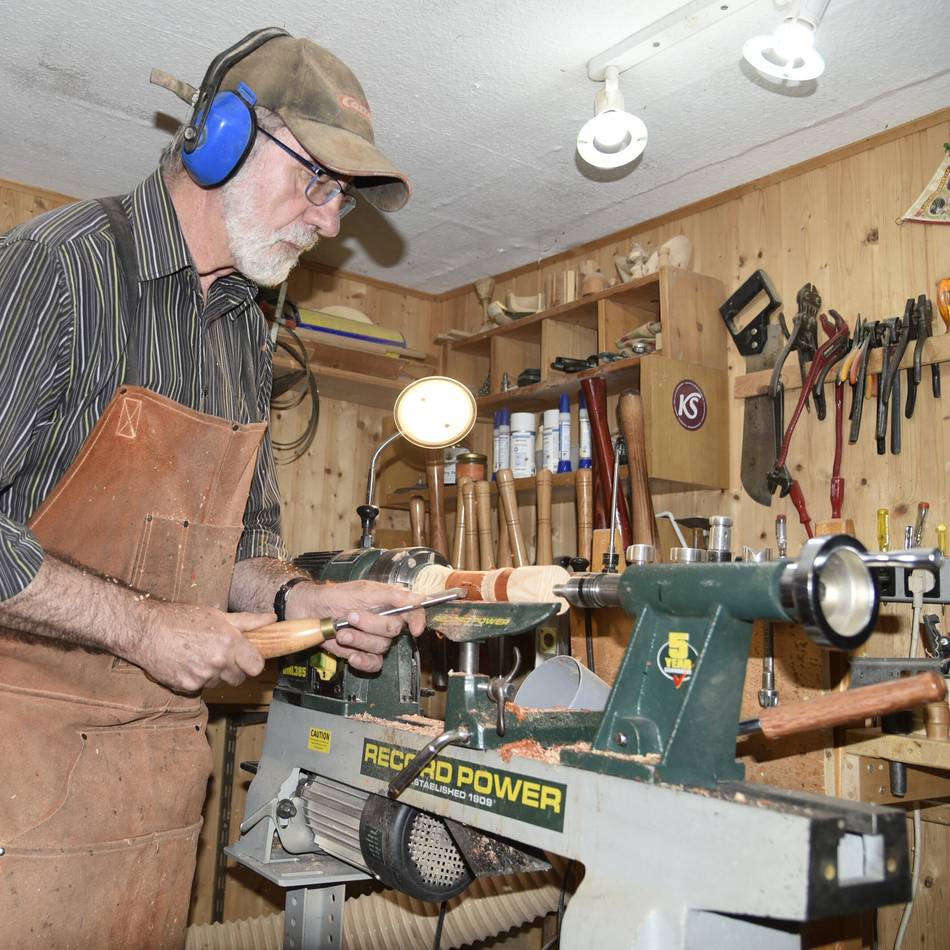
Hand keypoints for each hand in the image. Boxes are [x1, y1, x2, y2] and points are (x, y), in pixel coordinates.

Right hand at [130, 602, 271, 692]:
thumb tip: (271, 619)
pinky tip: (187, 664)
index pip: (256, 666)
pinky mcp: (186, 686)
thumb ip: (248, 621)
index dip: (254, 663)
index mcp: (230, 642)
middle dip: (234, 669)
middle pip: (239, 678)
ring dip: (214, 674)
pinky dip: (196, 679)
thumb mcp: (218, 615)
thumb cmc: (181, 618)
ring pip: (218, 683)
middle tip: (222, 655)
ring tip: (200, 656)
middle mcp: (218, 661)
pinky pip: (200, 688)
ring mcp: (202, 676)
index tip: (248, 658)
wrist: (145, 630)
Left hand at [286, 580, 425, 672]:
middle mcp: (385, 621)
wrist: (310, 611)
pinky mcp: (363, 654)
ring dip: (359, 640)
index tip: (415, 629)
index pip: (414, 611)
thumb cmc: (334, 596)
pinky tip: (352, 656)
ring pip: (381, 647)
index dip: (418, 620)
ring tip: (341, 631)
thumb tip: (417, 598)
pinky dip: (363, 661)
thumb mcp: (362, 590)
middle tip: (351, 616)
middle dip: (371, 625)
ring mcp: (374, 639)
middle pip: (394, 630)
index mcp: (390, 603)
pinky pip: (374, 664)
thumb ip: (391, 595)